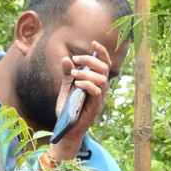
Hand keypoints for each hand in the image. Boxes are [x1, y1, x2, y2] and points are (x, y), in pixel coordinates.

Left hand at [53, 41, 111, 161]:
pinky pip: (97, 92)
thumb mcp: (66, 87)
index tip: (94, 43)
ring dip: (87, 73)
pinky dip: (87, 84)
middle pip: (104, 68)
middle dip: (91, 60)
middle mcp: (101, 89)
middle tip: (76, 59)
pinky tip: (77, 84)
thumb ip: (67, 74)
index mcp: (96, 82)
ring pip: (101, 79)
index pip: (104, 64)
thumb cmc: (69, 108)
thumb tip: (66, 59)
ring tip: (74, 75)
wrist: (66, 127)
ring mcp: (99, 98)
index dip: (102, 52)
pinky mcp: (95, 107)